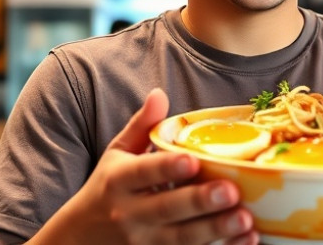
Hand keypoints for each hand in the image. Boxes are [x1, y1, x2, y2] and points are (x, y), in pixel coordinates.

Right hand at [29, 88, 257, 244]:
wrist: (77, 240)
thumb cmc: (106, 190)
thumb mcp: (116, 155)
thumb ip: (141, 126)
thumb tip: (160, 93)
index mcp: (120, 181)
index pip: (144, 172)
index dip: (168, 168)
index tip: (192, 161)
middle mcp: (130, 213)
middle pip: (167, 209)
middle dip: (200, 201)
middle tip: (231, 191)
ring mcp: (143, 242)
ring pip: (181, 238)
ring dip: (215, 230)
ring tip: (245, 219)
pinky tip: (245, 242)